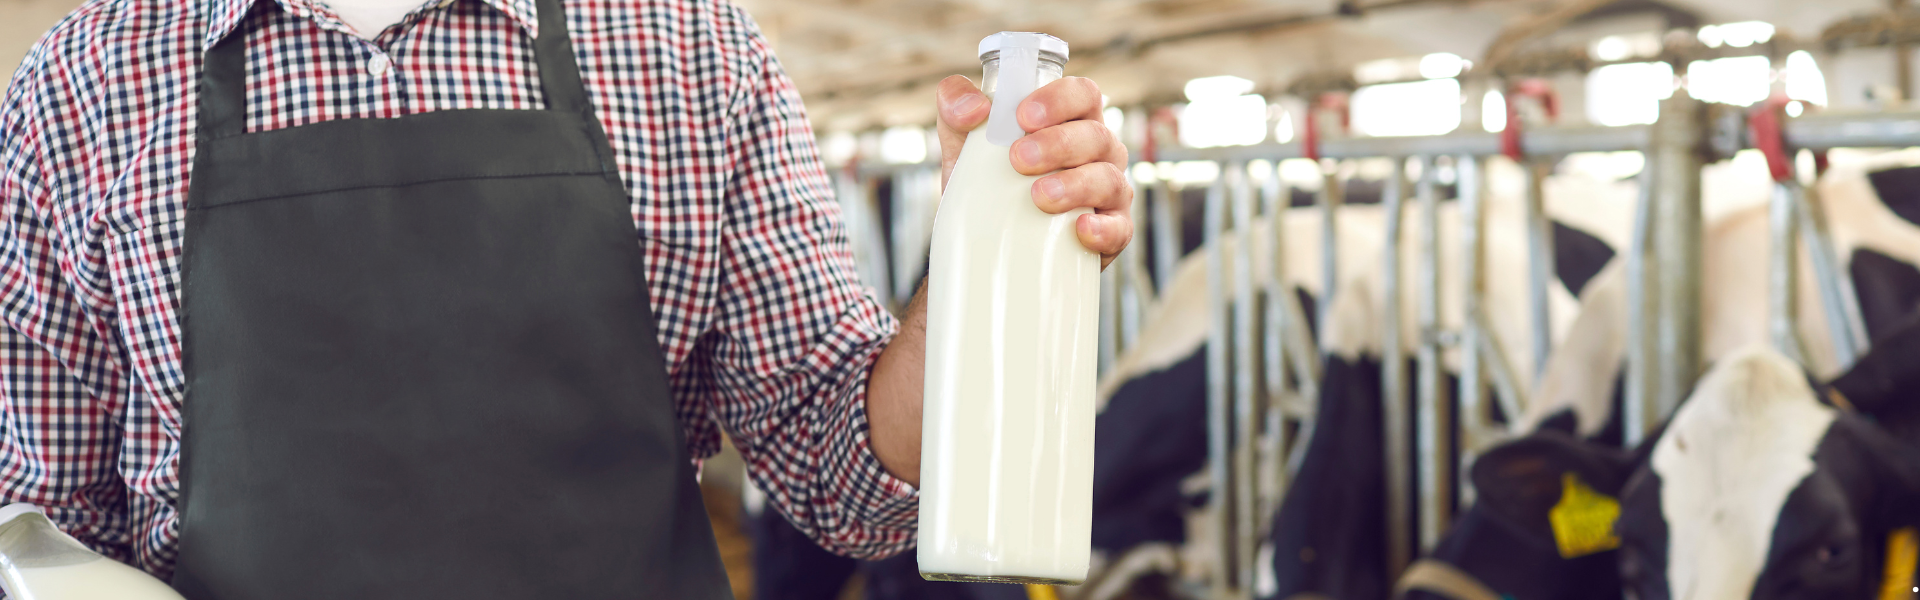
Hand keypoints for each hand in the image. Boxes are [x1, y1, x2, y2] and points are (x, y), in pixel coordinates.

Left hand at [935, 75, 1133, 268]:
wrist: (985, 239)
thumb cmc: (985, 179)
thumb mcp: (962, 139)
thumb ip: (955, 107)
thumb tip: (973, 109)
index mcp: (1072, 119)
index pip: (1082, 94)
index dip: (1059, 99)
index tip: (1022, 116)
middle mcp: (1098, 151)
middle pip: (1096, 135)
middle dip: (1058, 144)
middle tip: (1018, 159)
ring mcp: (1109, 192)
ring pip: (1109, 180)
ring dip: (1076, 185)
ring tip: (1039, 196)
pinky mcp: (1110, 233)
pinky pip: (1120, 230)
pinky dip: (1104, 229)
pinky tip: (1081, 229)